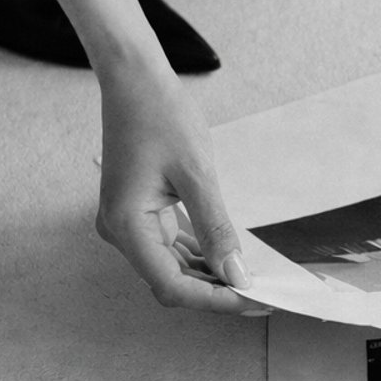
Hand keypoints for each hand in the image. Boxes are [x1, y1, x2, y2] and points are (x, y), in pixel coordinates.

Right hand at [94, 60, 268, 314]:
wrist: (134, 79)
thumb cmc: (162, 116)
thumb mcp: (197, 174)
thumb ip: (215, 229)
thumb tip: (236, 274)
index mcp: (126, 226)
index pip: (173, 285)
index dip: (215, 300)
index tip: (254, 300)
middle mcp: (120, 231)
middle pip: (170, 282)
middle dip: (214, 292)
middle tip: (260, 295)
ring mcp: (127, 223)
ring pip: (170, 267)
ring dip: (208, 276)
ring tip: (251, 279)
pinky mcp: (138, 212)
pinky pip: (169, 246)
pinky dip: (198, 255)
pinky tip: (228, 257)